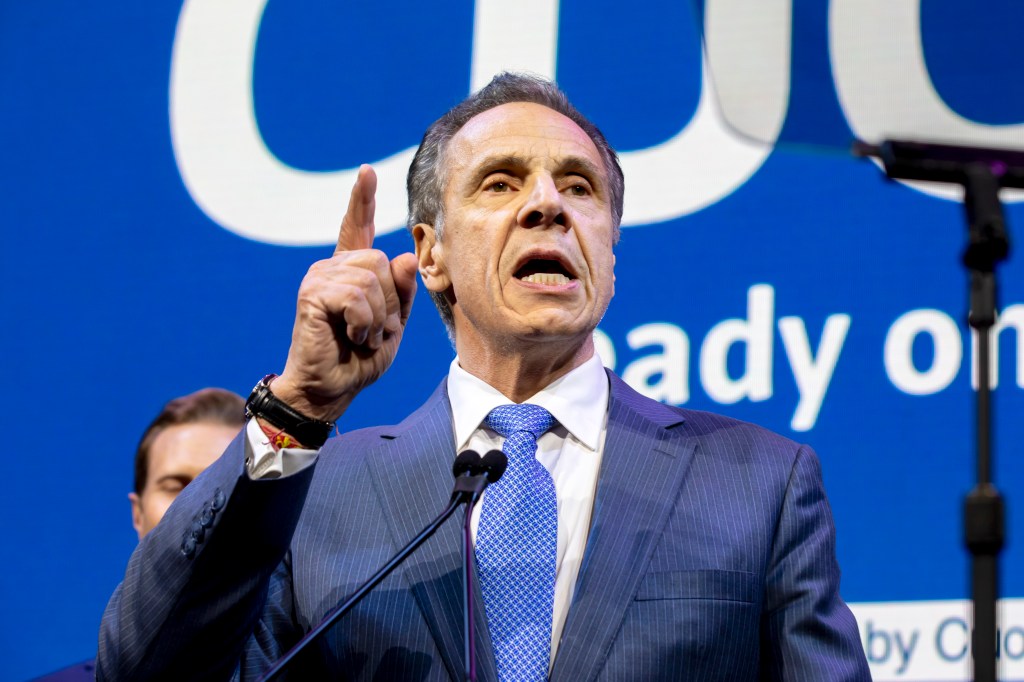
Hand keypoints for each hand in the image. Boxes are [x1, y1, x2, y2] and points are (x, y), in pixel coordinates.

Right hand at [272, 165, 418, 420]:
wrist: (331, 389)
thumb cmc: (360, 359)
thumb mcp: (393, 324)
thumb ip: (402, 291)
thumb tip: (405, 255)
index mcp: (352, 272)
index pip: (358, 229)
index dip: (362, 200)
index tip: (366, 172)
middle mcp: (332, 268)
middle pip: (381, 263)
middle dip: (389, 304)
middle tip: (371, 331)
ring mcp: (319, 278)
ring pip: (371, 280)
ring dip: (376, 318)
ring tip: (360, 336)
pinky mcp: (312, 294)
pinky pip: (356, 297)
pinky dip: (363, 323)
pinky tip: (350, 336)